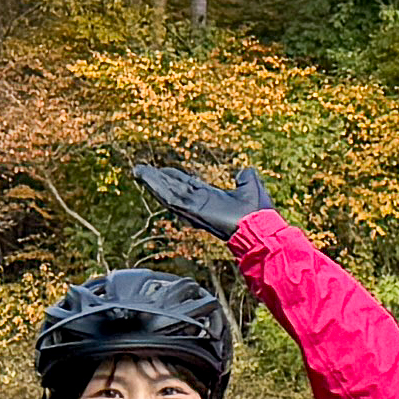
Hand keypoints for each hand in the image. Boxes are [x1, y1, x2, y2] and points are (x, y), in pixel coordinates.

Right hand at [131, 156, 276, 234]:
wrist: (261, 229)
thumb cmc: (258, 213)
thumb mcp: (251, 187)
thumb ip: (246, 178)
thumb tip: (245, 170)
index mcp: (209, 198)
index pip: (186, 186)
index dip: (173, 177)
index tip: (162, 170)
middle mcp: (199, 203)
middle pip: (173, 188)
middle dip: (157, 179)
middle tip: (140, 169)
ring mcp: (194, 208)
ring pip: (168, 193)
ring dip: (152, 182)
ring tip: (138, 171)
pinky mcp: (193, 211)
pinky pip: (171, 198)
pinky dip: (158, 188)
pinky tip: (147, 179)